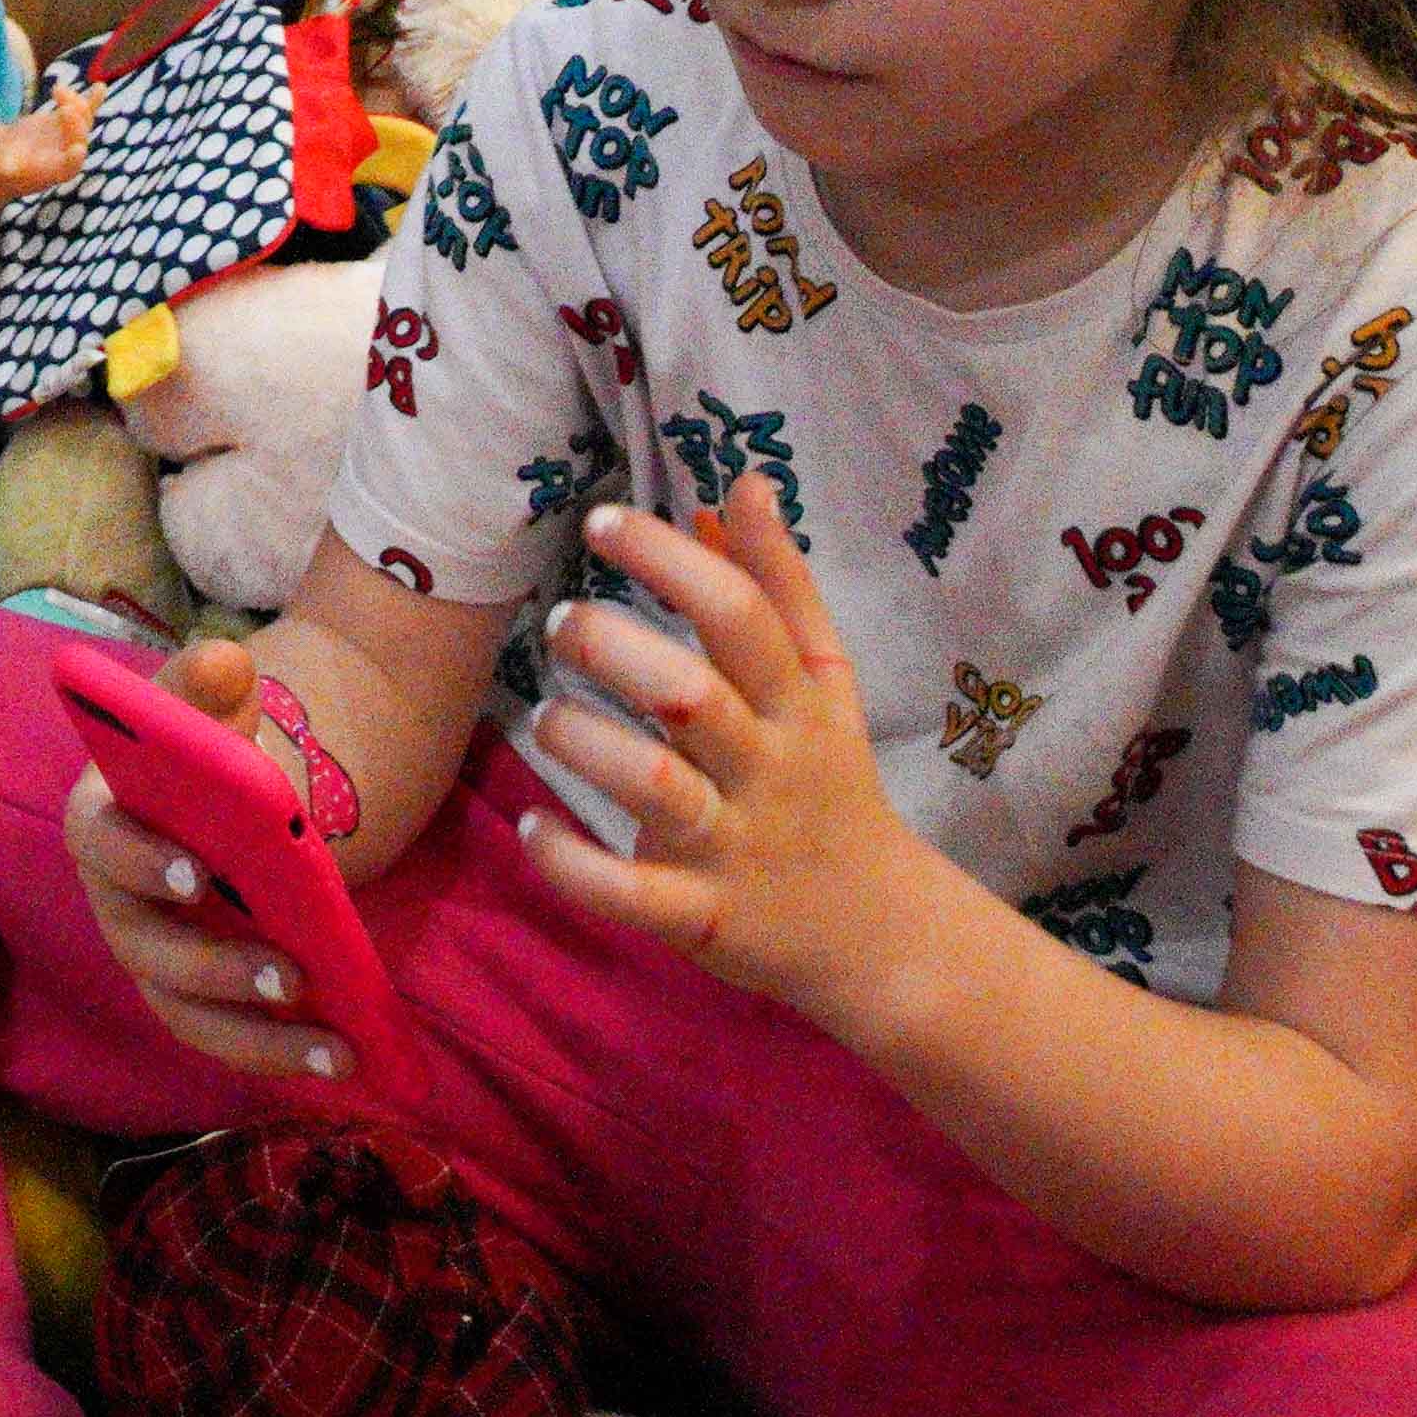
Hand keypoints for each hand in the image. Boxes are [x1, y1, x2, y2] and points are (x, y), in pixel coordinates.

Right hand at [0, 94, 92, 220]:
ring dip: (75, 103)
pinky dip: (94, 99)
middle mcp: (68, 154)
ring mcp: (71, 136)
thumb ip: (7, 167)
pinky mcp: (69, 121)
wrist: (13, 155)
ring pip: (83, 120)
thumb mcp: (4, 168)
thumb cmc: (7, 167)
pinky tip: (100, 87)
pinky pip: (86, 109)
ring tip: (58, 90)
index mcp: (54, 171)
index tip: (78, 149)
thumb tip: (7, 168)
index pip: (69, 167)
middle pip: (78, 139)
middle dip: (76, 124)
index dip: (74, 159)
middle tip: (65, 109)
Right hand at [64, 630, 360, 1089]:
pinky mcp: (194, 999)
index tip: (196, 873)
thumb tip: (224, 662)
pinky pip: (225, 1037)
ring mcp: (154, 958)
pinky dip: (278, 1053)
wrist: (230, 798)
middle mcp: (115, 901)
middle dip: (215, 965)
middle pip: (146, 946)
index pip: (97, 842)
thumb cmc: (206, 748)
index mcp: (102, 819)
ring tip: (329, 1040)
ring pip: (186, 1011)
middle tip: (287, 971)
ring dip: (253, 1033)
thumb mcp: (210, 704)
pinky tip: (340, 1054)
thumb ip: (209, 682)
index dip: (139, 861)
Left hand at [516, 484, 958, 1026]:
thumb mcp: (825, 680)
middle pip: (693, 694)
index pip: (739, 613)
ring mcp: (736, 845)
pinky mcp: (704, 918)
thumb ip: (780, 585)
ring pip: (655, 788)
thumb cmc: (832, 782)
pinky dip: (573, 862)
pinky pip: (630, 893)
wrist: (880, 934)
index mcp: (800, 700)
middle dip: (614, 648)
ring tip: (547, 717)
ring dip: (585, 743)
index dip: (668, 559)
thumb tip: (745, 483)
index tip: (601, 521)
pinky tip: (535, 826)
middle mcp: (770, 766)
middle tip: (561, 623)